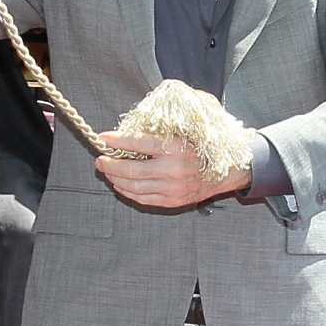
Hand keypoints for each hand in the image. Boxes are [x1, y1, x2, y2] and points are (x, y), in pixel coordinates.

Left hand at [95, 134, 251, 208]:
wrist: (226, 171)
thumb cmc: (202, 147)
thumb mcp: (186, 130)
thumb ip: (162, 126)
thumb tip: (131, 124)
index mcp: (175, 147)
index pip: (138, 143)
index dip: (116, 140)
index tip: (103, 138)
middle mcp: (172, 169)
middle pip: (130, 169)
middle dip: (110, 164)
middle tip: (99, 159)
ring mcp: (172, 188)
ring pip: (133, 186)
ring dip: (115, 178)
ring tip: (107, 171)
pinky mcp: (172, 201)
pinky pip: (142, 198)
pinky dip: (127, 191)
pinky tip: (120, 184)